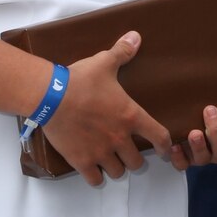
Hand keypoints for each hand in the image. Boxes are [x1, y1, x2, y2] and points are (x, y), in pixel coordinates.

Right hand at [41, 31, 173, 186]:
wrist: (51, 96)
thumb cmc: (81, 80)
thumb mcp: (105, 62)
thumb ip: (123, 52)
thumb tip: (136, 36)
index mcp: (131, 116)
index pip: (159, 137)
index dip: (165, 146)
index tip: (166, 150)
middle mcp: (120, 138)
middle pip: (137, 161)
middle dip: (134, 158)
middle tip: (128, 152)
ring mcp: (101, 152)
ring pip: (118, 171)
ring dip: (116, 167)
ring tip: (111, 160)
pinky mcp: (81, 161)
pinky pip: (95, 179)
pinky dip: (96, 177)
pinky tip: (94, 169)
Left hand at [168, 101, 216, 169]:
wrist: (190, 124)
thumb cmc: (209, 112)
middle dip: (216, 129)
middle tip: (208, 110)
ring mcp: (205, 158)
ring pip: (206, 158)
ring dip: (199, 145)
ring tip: (193, 132)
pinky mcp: (188, 162)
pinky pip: (184, 165)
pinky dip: (179, 157)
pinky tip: (174, 145)